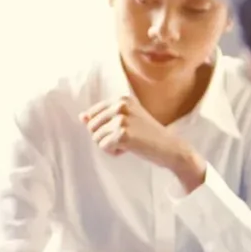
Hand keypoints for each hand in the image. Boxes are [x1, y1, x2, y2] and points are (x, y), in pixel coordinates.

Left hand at [80, 96, 206, 192]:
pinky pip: (103, 147)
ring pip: (96, 138)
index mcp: (121, 99)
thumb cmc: (147, 134)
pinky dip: (114, 152)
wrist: (169, 147)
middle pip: (91, 127)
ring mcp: (121, 119)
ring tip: (128, 142)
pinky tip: (129, 149)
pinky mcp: (122, 134)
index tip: (121, 129)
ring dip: (109, 145)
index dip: (102, 127)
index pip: (92, 114)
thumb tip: (81, 117)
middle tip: (125, 138)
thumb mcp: (125, 120)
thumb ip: (103, 117)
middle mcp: (120, 105)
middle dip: (104, 137)